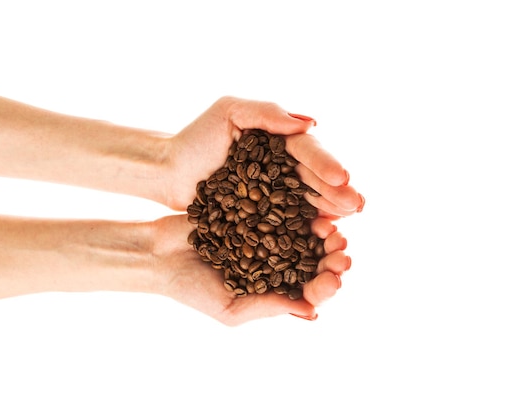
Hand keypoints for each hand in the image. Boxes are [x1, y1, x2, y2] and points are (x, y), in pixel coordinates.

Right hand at [150, 214, 349, 325]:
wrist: (160, 253)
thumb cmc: (190, 288)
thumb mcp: (230, 308)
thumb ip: (268, 307)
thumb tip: (313, 312)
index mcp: (274, 288)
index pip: (309, 290)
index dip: (326, 285)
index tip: (336, 279)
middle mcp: (276, 260)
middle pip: (314, 260)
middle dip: (332, 257)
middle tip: (343, 251)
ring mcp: (267, 232)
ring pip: (304, 232)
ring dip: (322, 232)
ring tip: (331, 228)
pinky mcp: (256, 208)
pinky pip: (283, 206)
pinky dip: (299, 208)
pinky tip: (309, 207)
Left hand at [160, 96, 363, 216]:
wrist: (168, 173)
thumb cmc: (195, 139)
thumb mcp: (229, 112)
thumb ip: (266, 113)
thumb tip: (311, 124)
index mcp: (279, 140)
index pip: (308, 151)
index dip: (327, 164)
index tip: (343, 178)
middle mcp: (283, 166)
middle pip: (315, 178)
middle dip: (337, 191)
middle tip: (357, 204)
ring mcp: (276, 192)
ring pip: (309, 201)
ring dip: (331, 211)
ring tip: (349, 220)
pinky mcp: (264, 216)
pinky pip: (291, 221)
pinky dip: (310, 228)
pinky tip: (326, 235)